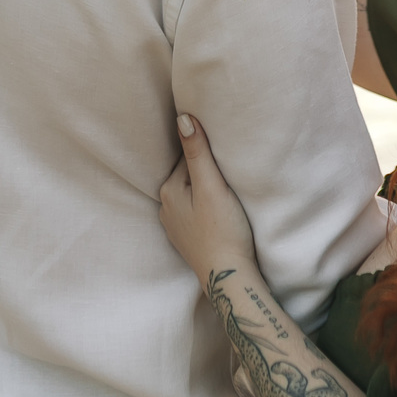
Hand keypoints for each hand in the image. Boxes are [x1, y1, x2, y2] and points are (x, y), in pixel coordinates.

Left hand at [159, 114, 256, 289]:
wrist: (230, 278)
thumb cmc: (224, 230)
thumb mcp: (212, 186)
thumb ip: (197, 153)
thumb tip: (182, 118)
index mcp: (168, 191)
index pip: (188, 156)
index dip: (208, 152)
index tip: (225, 153)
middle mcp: (166, 207)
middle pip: (188, 174)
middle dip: (205, 169)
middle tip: (228, 171)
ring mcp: (176, 225)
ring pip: (192, 193)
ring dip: (205, 188)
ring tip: (225, 190)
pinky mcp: (189, 238)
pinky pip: (195, 210)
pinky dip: (205, 205)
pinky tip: (219, 210)